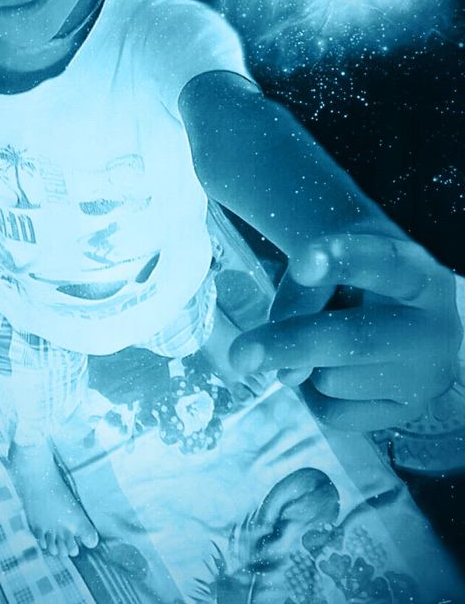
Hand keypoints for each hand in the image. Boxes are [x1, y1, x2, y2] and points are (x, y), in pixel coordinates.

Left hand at [230, 233, 462, 430]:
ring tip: (326, 339)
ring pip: (333, 380)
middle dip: (290, 346)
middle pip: (354, 341)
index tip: (303, 261)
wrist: (386, 303)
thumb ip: (303, 300)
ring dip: (307, 364)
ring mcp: (426, 378)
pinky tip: (332, 368)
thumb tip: (289, 377)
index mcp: (420, 276)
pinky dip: (314, 395)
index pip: (383, 264)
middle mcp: (437, 330)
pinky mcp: (406, 413)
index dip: (342, 262)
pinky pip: (335, 414)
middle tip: (239, 355)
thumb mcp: (325, 267)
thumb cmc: (346, 280)